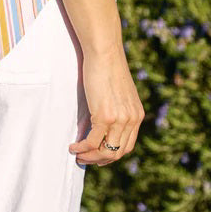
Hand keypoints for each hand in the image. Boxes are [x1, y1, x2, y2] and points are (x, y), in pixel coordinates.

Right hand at [69, 46, 144, 165]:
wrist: (105, 51)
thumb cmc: (107, 67)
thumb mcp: (118, 92)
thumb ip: (116, 109)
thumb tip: (101, 123)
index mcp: (137, 115)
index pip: (127, 145)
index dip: (111, 154)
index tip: (97, 154)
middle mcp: (131, 120)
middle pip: (117, 152)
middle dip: (100, 159)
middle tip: (86, 159)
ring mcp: (119, 119)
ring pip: (106, 151)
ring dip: (90, 157)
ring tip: (78, 155)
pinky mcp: (105, 116)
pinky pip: (92, 141)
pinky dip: (82, 148)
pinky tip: (73, 147)